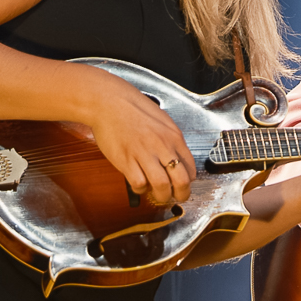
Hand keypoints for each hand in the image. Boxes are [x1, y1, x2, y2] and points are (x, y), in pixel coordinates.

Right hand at [85, 70, 195, 206]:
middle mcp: (162, 147)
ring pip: (162, 186)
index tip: (184, 184)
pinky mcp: (126, 160)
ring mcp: (144, 154)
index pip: (191, 167)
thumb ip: (171, 141)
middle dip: (182, 194)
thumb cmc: (133, 110)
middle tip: (178, 197)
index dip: (189, 180)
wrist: (109, 103)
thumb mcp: (162, 122)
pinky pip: (139, 183)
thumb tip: (177, 159)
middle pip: (181, 180)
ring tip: (159, 196)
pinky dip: (141, 189)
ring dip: (162, 196)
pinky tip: (140, 184)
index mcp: (174, 137)